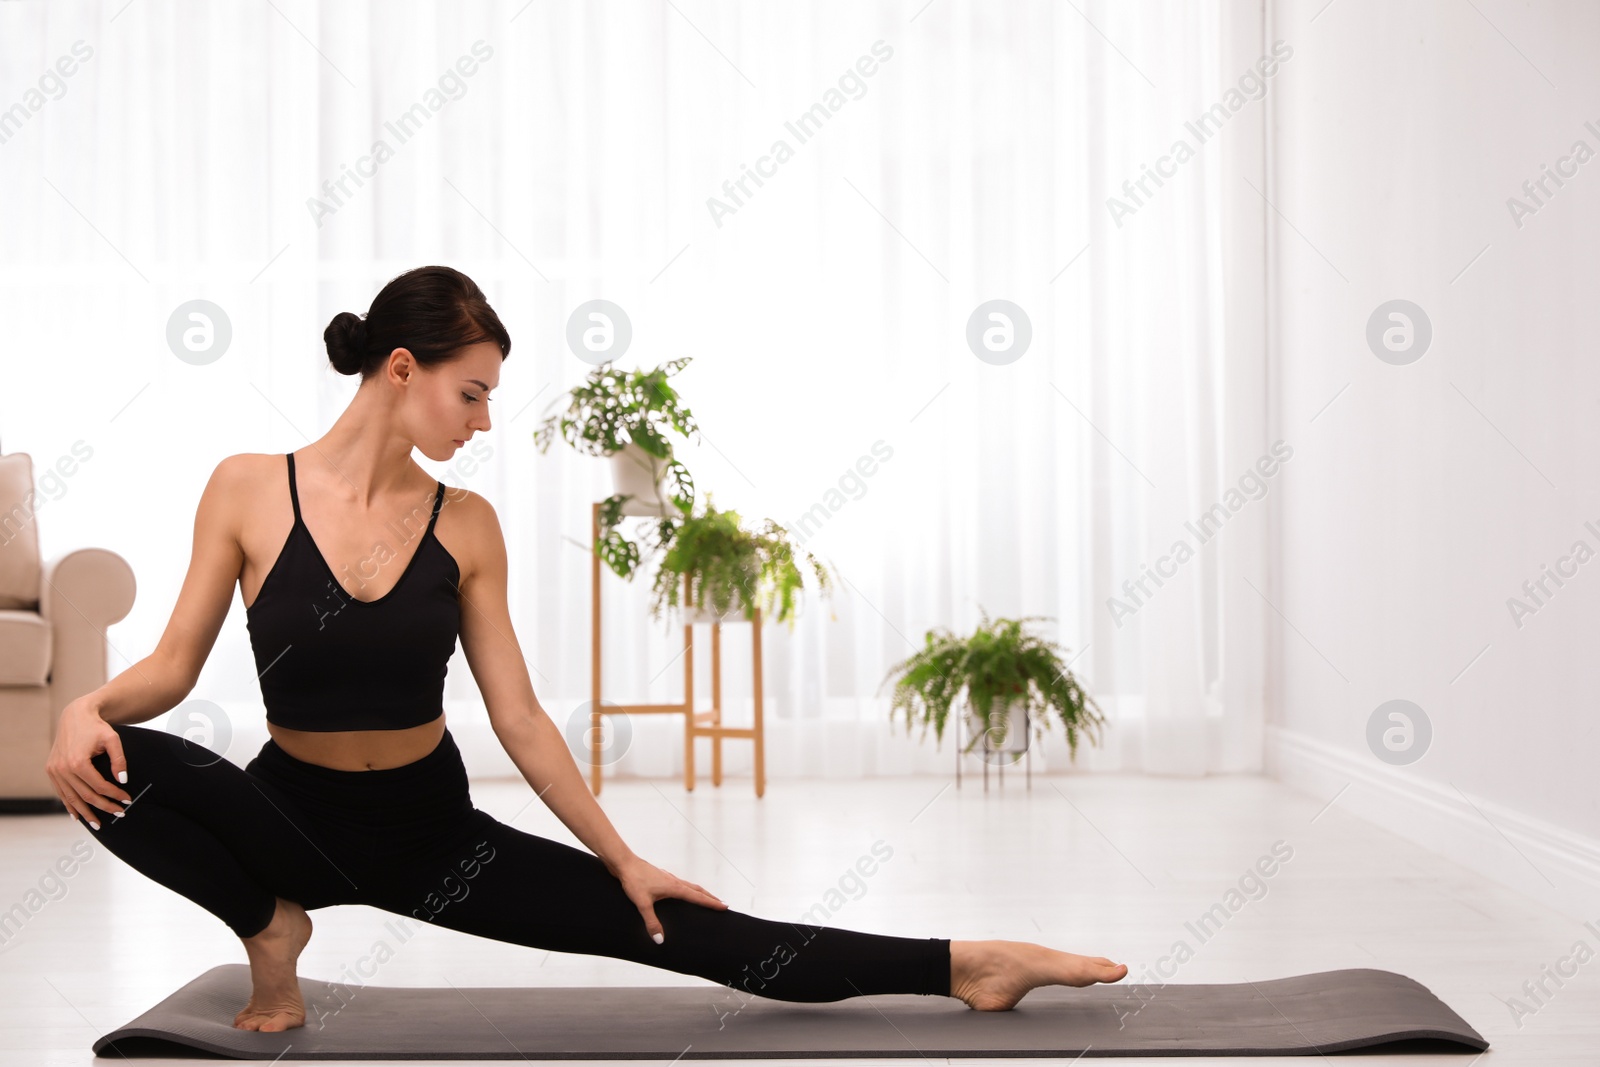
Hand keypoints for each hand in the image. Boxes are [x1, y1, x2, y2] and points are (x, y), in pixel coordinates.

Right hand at [45, 697, 132, 830]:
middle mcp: (62, 769)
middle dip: (104, 806)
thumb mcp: (113, 739)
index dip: (114, 795)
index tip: (127, 799)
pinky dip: (69, 804)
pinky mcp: (51, 770)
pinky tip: (77, 815)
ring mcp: (54, 771)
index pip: (99, 786)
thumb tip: (123, 780)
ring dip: (85, 812)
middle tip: (119, 813)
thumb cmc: (96, 727)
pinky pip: (61, 792)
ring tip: (98, 824)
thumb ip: (119, 760)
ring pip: (71, 798)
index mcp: (77, 762)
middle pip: (85, 795)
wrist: (75, 716)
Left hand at [607, 853, 727, 943]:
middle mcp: (674, 881)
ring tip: (705, 899)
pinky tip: (680, 894)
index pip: (698, 897)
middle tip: (721, 903)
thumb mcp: (643, 903)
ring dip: (699, 893)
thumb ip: (652, 922)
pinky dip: (686, 890)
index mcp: (675, 887)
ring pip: (689, 886)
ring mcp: (667, 878)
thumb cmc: (634, 880)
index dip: (712, 903)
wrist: (624, 863)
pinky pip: (679, 884)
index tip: (725, 906)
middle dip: (710, 897)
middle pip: (697, 890)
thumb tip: (660, 940)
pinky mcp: (660, 877)